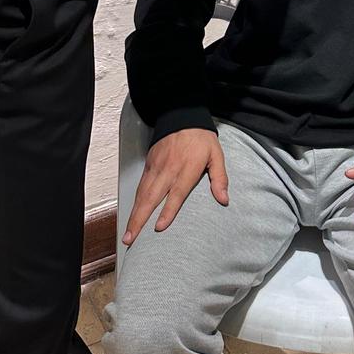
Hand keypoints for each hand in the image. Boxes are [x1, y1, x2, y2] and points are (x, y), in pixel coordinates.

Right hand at [122, 129, 227, 246]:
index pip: (175, 194)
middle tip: (131, 239)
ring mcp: (156, 167)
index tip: (158, 227)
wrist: (182, 114)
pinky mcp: (149, 163)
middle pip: (151, 198)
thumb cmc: (201, 138)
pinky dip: (136, 201)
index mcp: (186, 169)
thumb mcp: (216, 155)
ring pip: (142, 194)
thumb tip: (224, 199)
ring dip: (134, 214)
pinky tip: (133, 213)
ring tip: (129, 232)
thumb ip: (219, 178)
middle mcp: (168, 170)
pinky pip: (141, 185)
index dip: (167, 211)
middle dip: (140, 220)